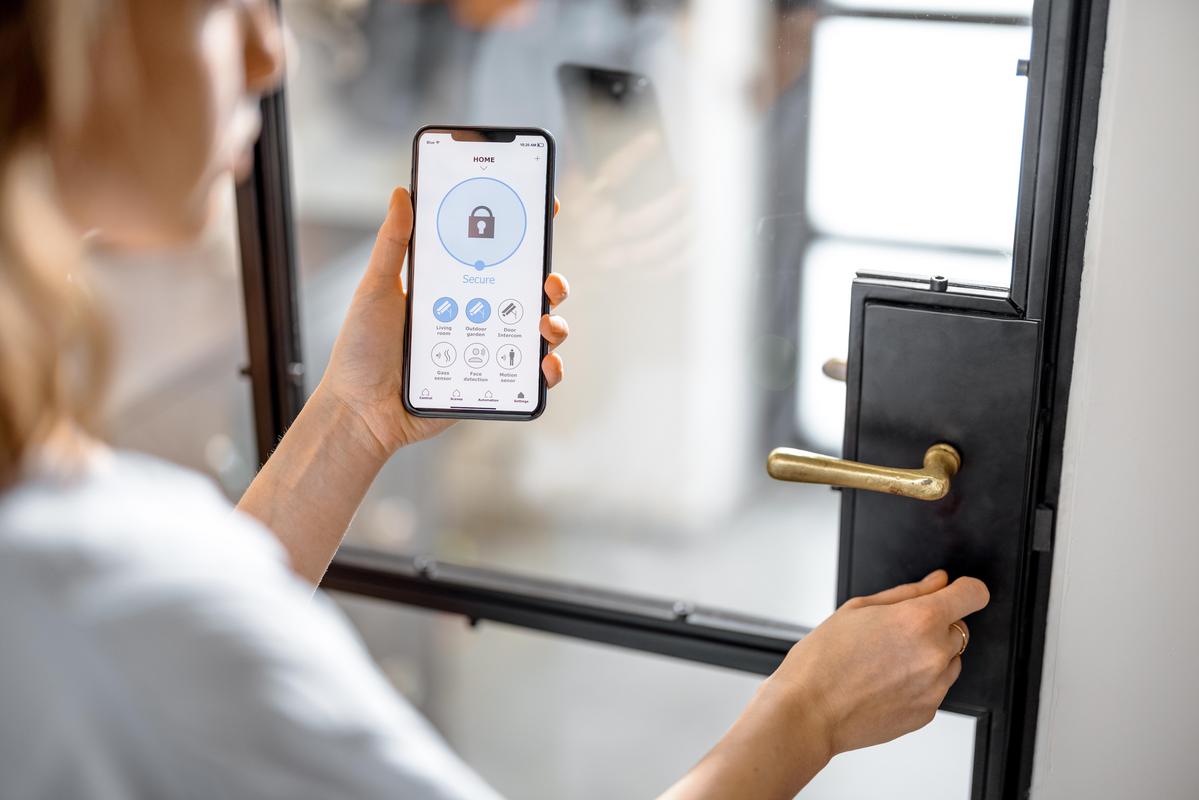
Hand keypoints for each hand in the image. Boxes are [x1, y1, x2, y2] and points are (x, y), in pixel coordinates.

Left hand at [316, 187, 569, 456]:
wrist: (361, 411)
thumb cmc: (362, 350)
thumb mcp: (376, 289)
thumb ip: (392, 244)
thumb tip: (401, 193)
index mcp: (452, 286)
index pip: (495, 254)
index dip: (524, 233)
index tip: (545, 209)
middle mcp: (475, 315)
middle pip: (527, 292)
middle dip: (551, 281)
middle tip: (550, 281)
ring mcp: (486, 349)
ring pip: (537, 331)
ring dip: (556, 324)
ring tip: (547, 325)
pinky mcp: (490, 382)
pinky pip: (530, 376)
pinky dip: (549, 370)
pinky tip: (546, 365)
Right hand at [660, 571, 988, 799]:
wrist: (808, 711)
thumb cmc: (822, 660)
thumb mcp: (858, 608)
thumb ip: (908, 592)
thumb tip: (937, 583)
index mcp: (919, 620)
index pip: (973, 594)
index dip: (964, 589)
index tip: (956, 592)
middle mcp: (935, 653)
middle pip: (959, 628)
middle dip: (935, 625)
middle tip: (894, 633)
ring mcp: (935, 687)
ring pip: (950, 660)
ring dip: (928, 655)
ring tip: (885, 661)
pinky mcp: (928, 712)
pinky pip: (935, 687)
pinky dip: (918, 681)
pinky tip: (884, 681)